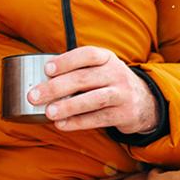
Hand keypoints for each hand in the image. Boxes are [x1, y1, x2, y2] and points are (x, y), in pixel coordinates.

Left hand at [28, 46, 157, 134]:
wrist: (145, 102)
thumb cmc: (110, 83)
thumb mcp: (101, 69)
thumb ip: (78, 70)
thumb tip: (41, 80)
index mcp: (107, 58)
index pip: (87, 54)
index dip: (66, 61)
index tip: (47, 69)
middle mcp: (116, 73)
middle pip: (84, 78)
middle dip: (56, 87)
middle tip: (34, 96)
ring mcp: (122, 94)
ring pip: (93, 99)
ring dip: (68, 106)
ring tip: (48, 112)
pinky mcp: (124, 114)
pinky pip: (98, 119)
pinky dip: (78, 122)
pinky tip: (62, 124)